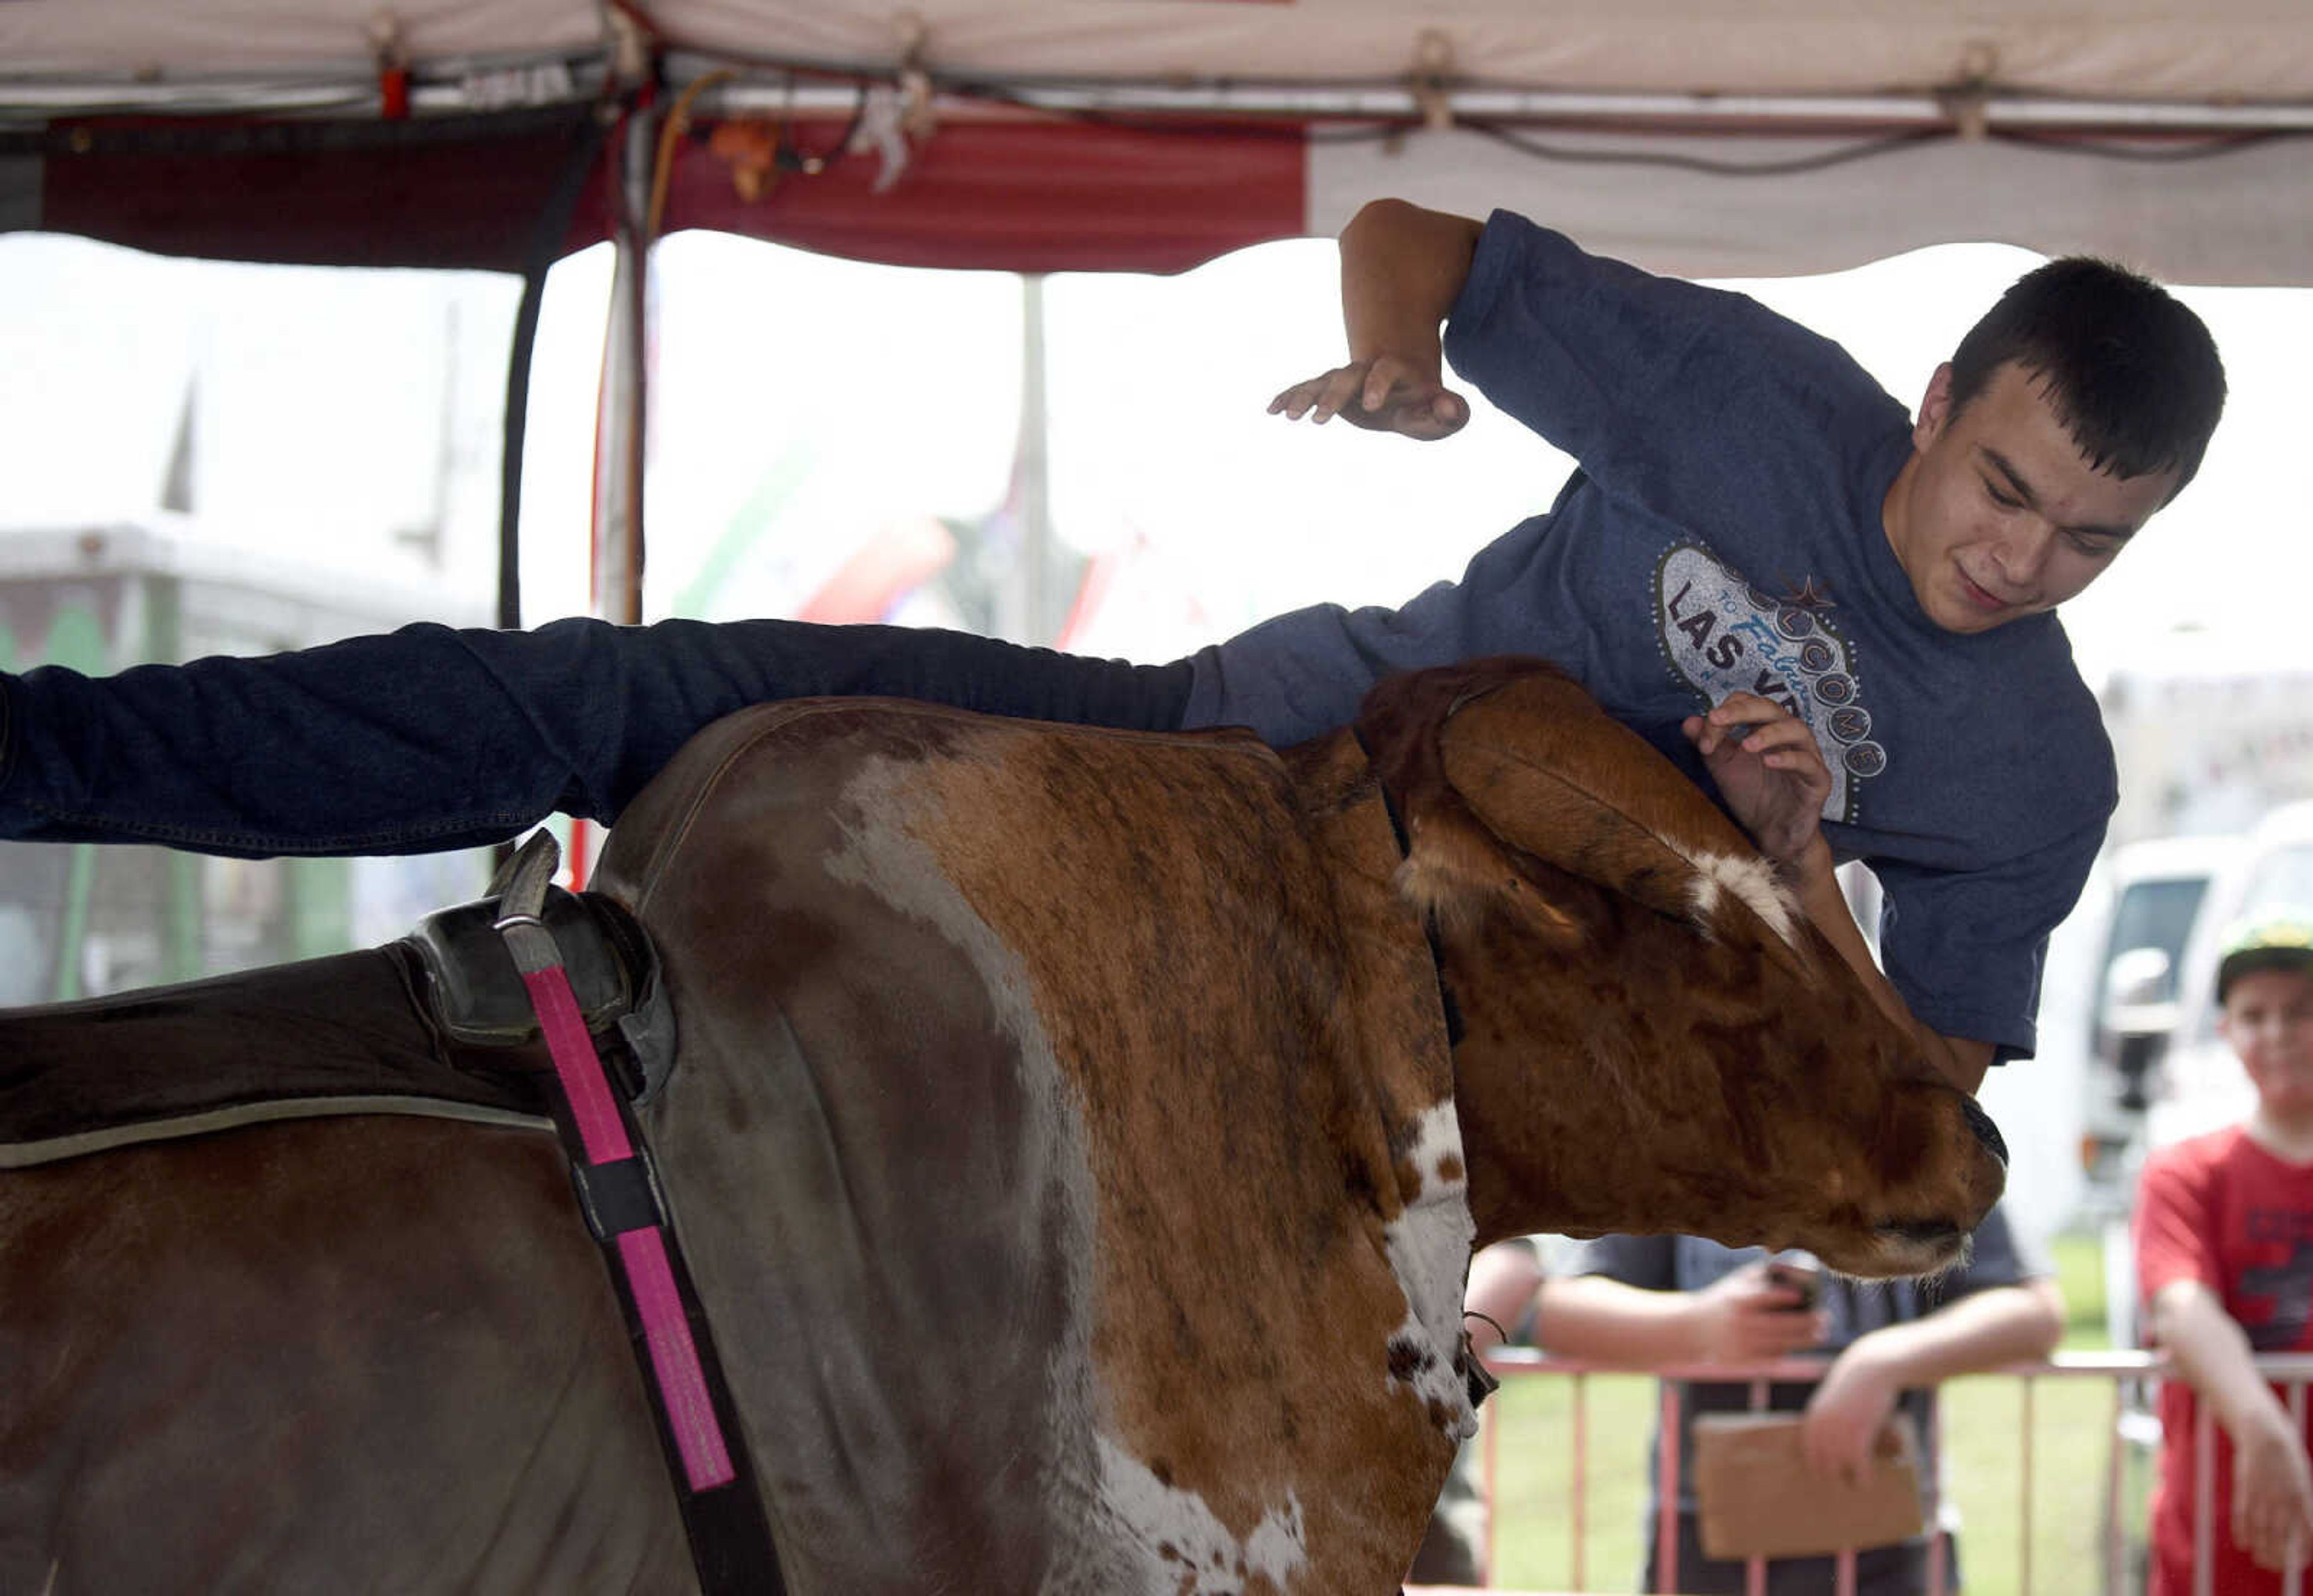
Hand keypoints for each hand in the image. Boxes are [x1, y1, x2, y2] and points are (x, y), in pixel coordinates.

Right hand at [1267, 356, 1468, 439]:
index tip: (1371, 406)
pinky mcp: (1329, 391)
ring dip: (1304, 397)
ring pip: (1322, 382)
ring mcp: (1345, 380)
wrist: (1406, 392)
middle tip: (1319, 420)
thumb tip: (1446, 409)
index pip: (1386, 371)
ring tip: (1288, 417)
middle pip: (1348, 376)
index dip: (1379, 385)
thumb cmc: (1429, 405)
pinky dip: (1289, 397)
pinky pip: (1306, 390)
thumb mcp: (1445, 411)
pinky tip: (1272, 410)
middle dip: (1333, 395)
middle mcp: (1367, 371)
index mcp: (1396, 372)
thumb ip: (1451, 411)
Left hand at [1682, 691, 1831, 868]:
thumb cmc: (1752, 796)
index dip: (1725, 713)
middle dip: (1743, 711)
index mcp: (1765, 729)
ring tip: (1746, 744)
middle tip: (1717, 719)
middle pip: (1772, 709)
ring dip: (1769, 733)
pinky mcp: (1818, 780)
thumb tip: (1688, 722)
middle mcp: (1788, 737)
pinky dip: (1789, 759)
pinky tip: (1768, 762)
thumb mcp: (1723, 769)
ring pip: (1797, 730)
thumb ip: (1709, 745)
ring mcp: (1807, 756)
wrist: (1772, 834)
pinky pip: (1808, 763)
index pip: (1748, 704)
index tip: (1703, 739)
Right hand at [1691, 1263, 1828, 1364]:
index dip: (1785, 1296)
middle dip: (1808, 1322)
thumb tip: (1791, 1263)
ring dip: (1805, 1340)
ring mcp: (1742, 1344)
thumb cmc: (1721, 1300)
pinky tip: (1797, 1344)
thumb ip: (1761, 1274)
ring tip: (1820, 1334)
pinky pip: (1773, 1357)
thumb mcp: (1735, 1282)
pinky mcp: (1744, 1361)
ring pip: (1782, 1344)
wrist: (1693, 1329)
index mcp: (1738, 1301)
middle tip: (1825, 1318)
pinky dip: (1788, 1350)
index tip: (1802, 1294)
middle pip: (1781, 1325)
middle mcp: (1740, 1324)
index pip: (1765, 1297)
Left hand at [1802, 1343, 1901, 1482]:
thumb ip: (1826, 1421)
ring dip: (1847, 1482)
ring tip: (1856, 1487)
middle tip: (1843, 1486)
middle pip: (1820, 1467)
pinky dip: (1863, 1479)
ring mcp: (1838, 1432)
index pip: (1806, 1455)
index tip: (1825, 1480)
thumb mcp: (1831, 1401)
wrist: (1871, 1368)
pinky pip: (1858, 1468)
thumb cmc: (1854, 1385)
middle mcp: (1820, 1428)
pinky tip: (1868, 1483)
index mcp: (1811, 1419)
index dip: (1816, 1469)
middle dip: (1831, 1479)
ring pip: (1838, 1471)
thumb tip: (1829, 1446)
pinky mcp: (1858, 1434)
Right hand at [2231, 1407, 2312, 1572]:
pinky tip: (2243, 1543)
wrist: (2263, 1431)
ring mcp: (2262, 1494)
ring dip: (2262, 1549)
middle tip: (2277, 1567)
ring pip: (2261, 1530)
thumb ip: (2303, 1502)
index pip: (2308, 1533)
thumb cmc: (2287, 1454)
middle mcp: (2282, 1499)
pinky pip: (2242, 1515)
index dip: (2306, 1551)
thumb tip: (2304, 1526)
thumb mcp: (2302, 1478)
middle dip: (2280, 1556)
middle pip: (2282, 1537)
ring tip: (2262, 1561)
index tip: (2302, 1560)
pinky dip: (2242, 1531)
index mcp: (2302, 1497)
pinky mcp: (2244, 1488)